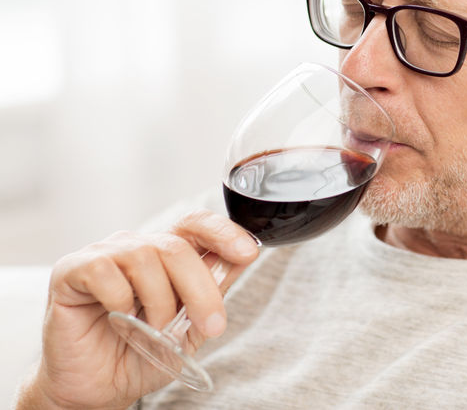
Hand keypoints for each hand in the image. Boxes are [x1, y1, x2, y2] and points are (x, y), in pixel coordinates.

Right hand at [16, 210, 258, 409]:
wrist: (97, 390)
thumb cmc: (139, 355)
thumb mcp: (190, 327)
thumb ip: (213, 291)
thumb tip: (244, 257)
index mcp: (165, 254)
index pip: (195, 223)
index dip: (223, 231)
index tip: (248, 253)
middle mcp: (135, 247)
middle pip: (177, 247)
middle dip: (202, 289)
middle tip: (212, 325)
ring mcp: (102, 255)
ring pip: (146, 257)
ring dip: (160, 302)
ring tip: (155, 332)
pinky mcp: (71, 270)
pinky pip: (105, 271)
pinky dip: (121, 300)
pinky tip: (119, 320)